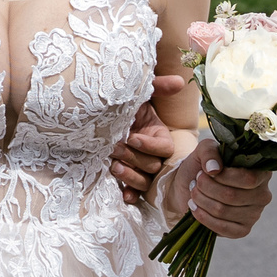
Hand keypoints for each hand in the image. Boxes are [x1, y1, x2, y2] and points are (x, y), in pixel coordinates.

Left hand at [111, 77, 189, 206]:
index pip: (164, 147)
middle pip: (153, 165)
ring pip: (145, 181)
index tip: (132, 137)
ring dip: (131, 176)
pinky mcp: (128, 178)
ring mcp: (141, 168)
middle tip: (115, 148)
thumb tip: (180, 81)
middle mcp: (152, 155)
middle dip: (134, 158)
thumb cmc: (120, 103)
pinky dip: (131, 194)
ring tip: (114, 167)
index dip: (150, 145)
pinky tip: (124, 195)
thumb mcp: (139, 94)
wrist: (96, 116)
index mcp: (159, 136)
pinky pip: (135, 192)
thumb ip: (158, 87)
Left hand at [170, 142, 273, 238]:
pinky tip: (194, 207)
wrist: (191, 186)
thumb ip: (210, 152)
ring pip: (223, 211)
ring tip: (194, 192)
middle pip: (231, 196)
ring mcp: (254, 215)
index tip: (206, 171)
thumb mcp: (205, 149)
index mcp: (261, 173)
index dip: (223, 176)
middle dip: (206, 187)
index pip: (248, 178)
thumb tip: (214, 169)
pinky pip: (222, 228)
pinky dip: (202, 217)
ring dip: (201, 200)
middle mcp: (263, 195)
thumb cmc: (204, 166)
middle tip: (196, 181)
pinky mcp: (243, 230)